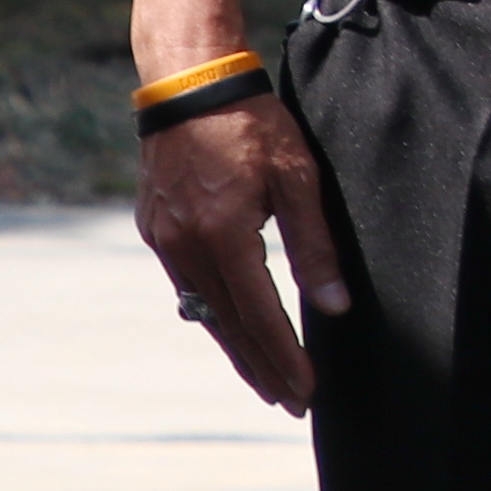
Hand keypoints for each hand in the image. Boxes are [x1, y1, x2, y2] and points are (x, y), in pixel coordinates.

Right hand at [137, 92, 351, 415]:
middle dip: (262, 368)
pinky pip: (188, 287)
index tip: (306, 390)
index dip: (285, 356)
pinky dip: (213, 314)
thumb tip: (333, 304)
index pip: (261, 315)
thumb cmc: (253, 126)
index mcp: (225, 237)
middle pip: (229, 326)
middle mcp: (188, 249)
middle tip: (290, 402)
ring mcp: (166, 244)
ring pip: (205, 312)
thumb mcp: (297, 178)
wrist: (190, 88)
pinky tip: (231, 328)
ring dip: (237, 348)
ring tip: (265, 379)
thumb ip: (314, 244)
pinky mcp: (156, 233)